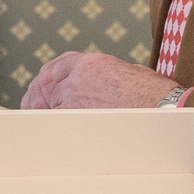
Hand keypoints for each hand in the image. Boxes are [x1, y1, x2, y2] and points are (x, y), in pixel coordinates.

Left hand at [22, 52, 177, 109]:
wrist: (161, 108)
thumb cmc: (154, 95)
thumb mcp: (129, 73)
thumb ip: (108, 76)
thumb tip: (106, 86)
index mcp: (91, 62)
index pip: (56, 67)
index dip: (45, 80)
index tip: (40, 89)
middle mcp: (78, 76)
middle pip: (45, 84)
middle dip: (38, 96)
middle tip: (32, 108)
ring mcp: (73, 96)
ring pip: (47, 103)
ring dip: (41, 112)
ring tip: (36, 121)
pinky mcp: (75, 115)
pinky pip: (53, 120)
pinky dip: (47, 124)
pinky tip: (44, 131)